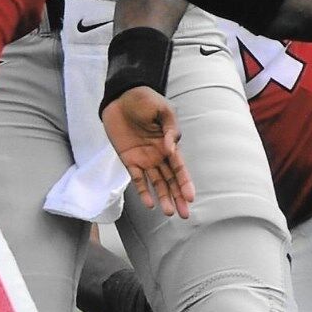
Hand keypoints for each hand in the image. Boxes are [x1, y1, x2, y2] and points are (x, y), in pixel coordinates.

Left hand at [101, 86, 194, 218]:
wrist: (120, 96)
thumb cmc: (144, 100)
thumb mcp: (162, 110)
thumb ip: (170, 129)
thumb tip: (171, 150)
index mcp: (169, 144)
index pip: (180, 168)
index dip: (185, 183)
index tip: (190, 197)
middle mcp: (159, 155)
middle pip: (171, 180)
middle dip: (178, 197)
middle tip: (184, 214)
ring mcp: (144, 159)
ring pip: (157, 183)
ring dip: (163, 198)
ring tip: (169, 212)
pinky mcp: (129, 160)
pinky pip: (137, 179)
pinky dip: (143, 191)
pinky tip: (149, 203)